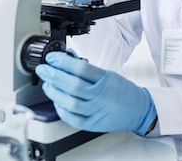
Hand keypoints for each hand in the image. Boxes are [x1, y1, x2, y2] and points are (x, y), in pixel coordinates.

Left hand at [35, 51, 156, 134]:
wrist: (138, 109)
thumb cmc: (122, 90)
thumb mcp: (108, 74)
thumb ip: (87, 68)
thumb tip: (67, 58)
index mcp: (105, 79)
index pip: (81, 68)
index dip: (63, 62)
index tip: (52, 58)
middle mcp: (101, 95)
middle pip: (73, 85)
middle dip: (54, 75)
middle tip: (44, 69)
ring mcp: (96, 111)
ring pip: (70, 102)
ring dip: (54, 93)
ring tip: (48, 85)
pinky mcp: (92, 123)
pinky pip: (72, 118)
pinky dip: (61, 110)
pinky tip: (56, 101)